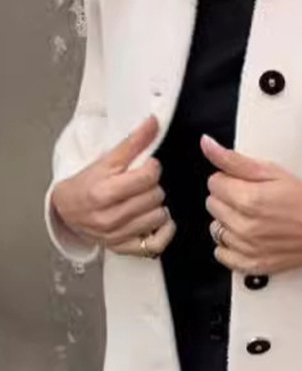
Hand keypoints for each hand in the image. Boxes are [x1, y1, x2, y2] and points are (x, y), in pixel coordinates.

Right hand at [51, 116, 175, 257]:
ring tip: (146, 200)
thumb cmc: (86, 184)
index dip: (153, 168)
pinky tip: (158, 220)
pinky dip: (164, 230)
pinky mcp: (124, 248)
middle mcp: (109, 218)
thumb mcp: (106, 161)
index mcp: (102, 193)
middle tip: (143, 184)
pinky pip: (158, 244)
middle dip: (153, 186)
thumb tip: (154, 122)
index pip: (148, 178)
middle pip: (155, 197)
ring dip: (157, 206)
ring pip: (159, 217)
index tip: (148, 166)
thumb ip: (133, 142)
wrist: (67, 210)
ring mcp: (117, 236)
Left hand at [201, 135, 301, 274]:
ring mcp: (247, 248)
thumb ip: (234, 160)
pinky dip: (229, 245)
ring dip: (228, 221)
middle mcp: (244, 226)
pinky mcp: (251, 265)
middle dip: (228, 198)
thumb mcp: (272, 172)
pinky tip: (246, 237)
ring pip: (215, 228)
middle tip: (252, 199)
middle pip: (213, 205)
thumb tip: (206, 145)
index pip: (214, 182)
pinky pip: (221, 254)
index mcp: (248, 199)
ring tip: (252, 218)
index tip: (246, 183)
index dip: (229, 179)